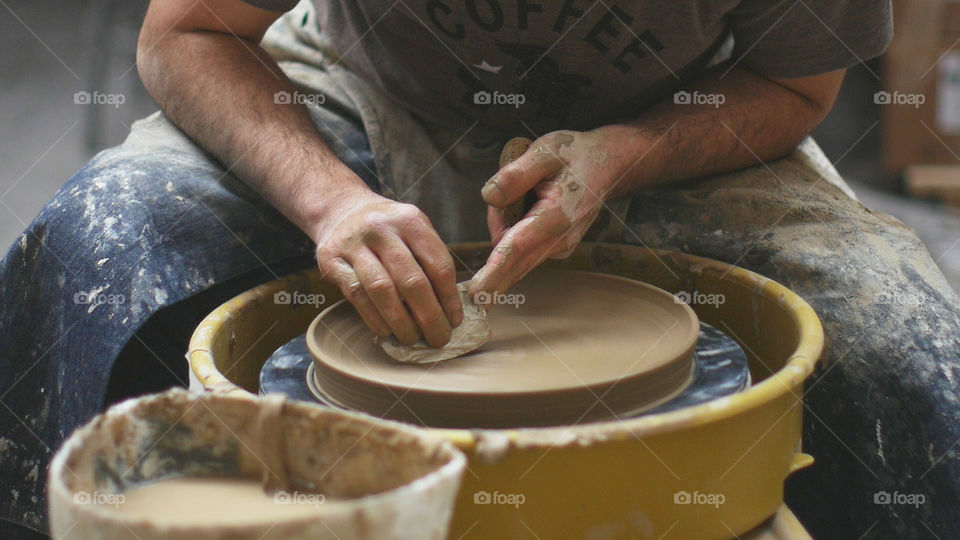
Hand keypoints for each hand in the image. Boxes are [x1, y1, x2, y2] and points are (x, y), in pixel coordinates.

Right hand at [314, 191, 461, 346]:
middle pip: (412, 280)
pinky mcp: (331, 260)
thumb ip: (430, 259)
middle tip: (439, 338)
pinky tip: (387, 332)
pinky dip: (374, 318)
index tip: (455, 320)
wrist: (340, 210)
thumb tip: (449, 308)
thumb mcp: (413, 229)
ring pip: (383, 290)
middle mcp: (382, 228)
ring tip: (413, 339)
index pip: (438, 264)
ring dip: (401, 322)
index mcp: (410, 221)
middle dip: (429, 316)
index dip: (449, 297)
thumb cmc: (387, 230)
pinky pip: (357, 295)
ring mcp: (354, 243)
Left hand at [469, 128, 631, 298]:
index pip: (517, 249)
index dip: (494, 272)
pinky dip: (514, 234)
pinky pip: (523, 250)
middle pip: (514, 265)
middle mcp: (559, 240)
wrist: (608, 164)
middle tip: (481, 267)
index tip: (477, 295)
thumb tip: (490, 197)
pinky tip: (526, 207)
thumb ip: (515, 174)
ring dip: (504, 232)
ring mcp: (559, 248)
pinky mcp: (556, 249)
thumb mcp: (545, 151)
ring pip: (515, 255)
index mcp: (556, 216)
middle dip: (491, 266)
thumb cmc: (576, 155)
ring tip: (522, 194)